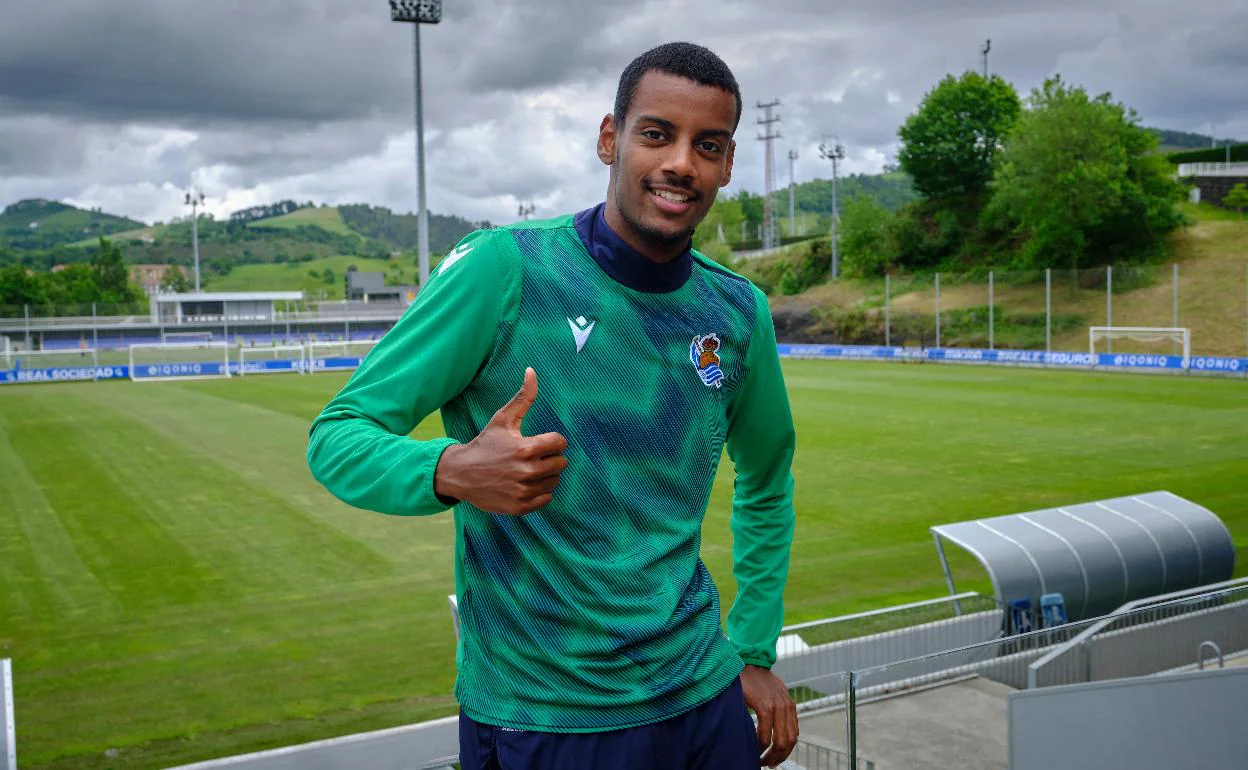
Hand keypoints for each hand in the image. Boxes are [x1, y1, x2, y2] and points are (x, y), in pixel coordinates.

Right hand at [434, 368, 567, 515]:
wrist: (460, 474)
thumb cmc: (485, 444)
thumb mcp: (502, 419)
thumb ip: (523, 397)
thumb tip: (532, 371)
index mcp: (526, 448)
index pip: (560, 443)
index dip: (551, 440)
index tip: (538, 442)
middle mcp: (527, 471)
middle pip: (561, 464)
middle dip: (550, 458)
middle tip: (533, 456)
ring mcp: (523, 491)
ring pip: (554, 482)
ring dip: (545, 475)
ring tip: (528, 469)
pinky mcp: (520, 507)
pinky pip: (546, 499)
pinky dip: (540, 492)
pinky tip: (525, 483)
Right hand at [741, 664, 797, 767]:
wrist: (747, 662)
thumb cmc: (756, 680)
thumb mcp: (773, 694)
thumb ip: (777, 709)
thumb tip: (774, 729)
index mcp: (790, 706)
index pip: (794, 735)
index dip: (785, 751)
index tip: (775, 759)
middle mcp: (787, 707)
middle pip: (789, 741)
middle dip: (779, 757)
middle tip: (768, 764)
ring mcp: (777, 707)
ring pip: (779, 741)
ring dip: (770, 755)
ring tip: (760, 760)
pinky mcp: (765, 706)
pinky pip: (765, 733)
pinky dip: (760, 745)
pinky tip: (754, 747)